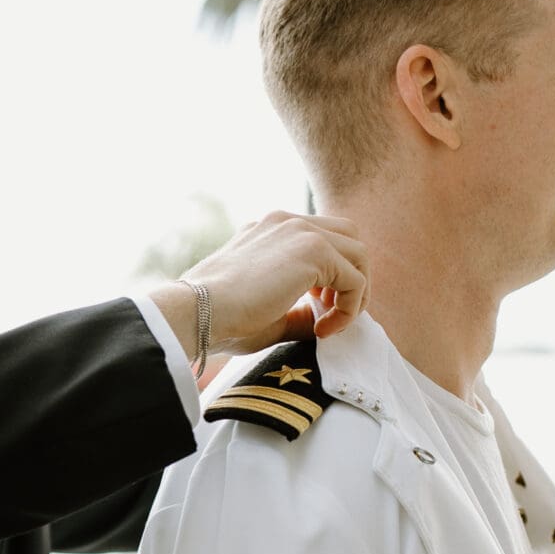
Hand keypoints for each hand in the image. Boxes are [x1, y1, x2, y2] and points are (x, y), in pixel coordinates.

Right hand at [151, 211, 369, 357]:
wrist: (195, 312)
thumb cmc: (219, 319)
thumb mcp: (266, 310)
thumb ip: (297, 310)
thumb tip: (322, 321)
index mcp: (270, 229)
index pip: (322, 239)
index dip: (330, 276)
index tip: (314, 311)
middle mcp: (287, 222)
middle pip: (349, 236)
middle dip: (351, 275)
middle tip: (331, 313)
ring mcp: (301, 230)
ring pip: (359, 254)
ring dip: (354, 292)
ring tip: (330, 324)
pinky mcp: (313, 250)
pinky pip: (355, 280)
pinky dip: (349, 309)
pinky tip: (322, 330)